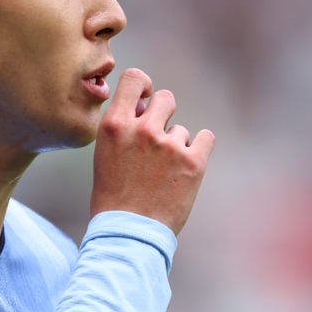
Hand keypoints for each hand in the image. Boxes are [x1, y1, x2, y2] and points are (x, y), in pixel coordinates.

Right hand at [91, 68, 214, 234]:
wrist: (130, 232)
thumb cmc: (113, 195)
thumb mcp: (106, 153)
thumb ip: (123, 127)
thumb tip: (142, 106)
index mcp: (115, 125)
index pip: (134, 78)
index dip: (144, 85)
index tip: (146, 98)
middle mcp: (142, 129)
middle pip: (165, 98)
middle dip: (164, 115)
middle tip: (158, 141)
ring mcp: (169, 145)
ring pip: (180, 129)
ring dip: (176, 145)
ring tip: (162, 174)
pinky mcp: (193, 162)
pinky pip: (205, 138)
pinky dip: (199, 150)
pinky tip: (186, 168)